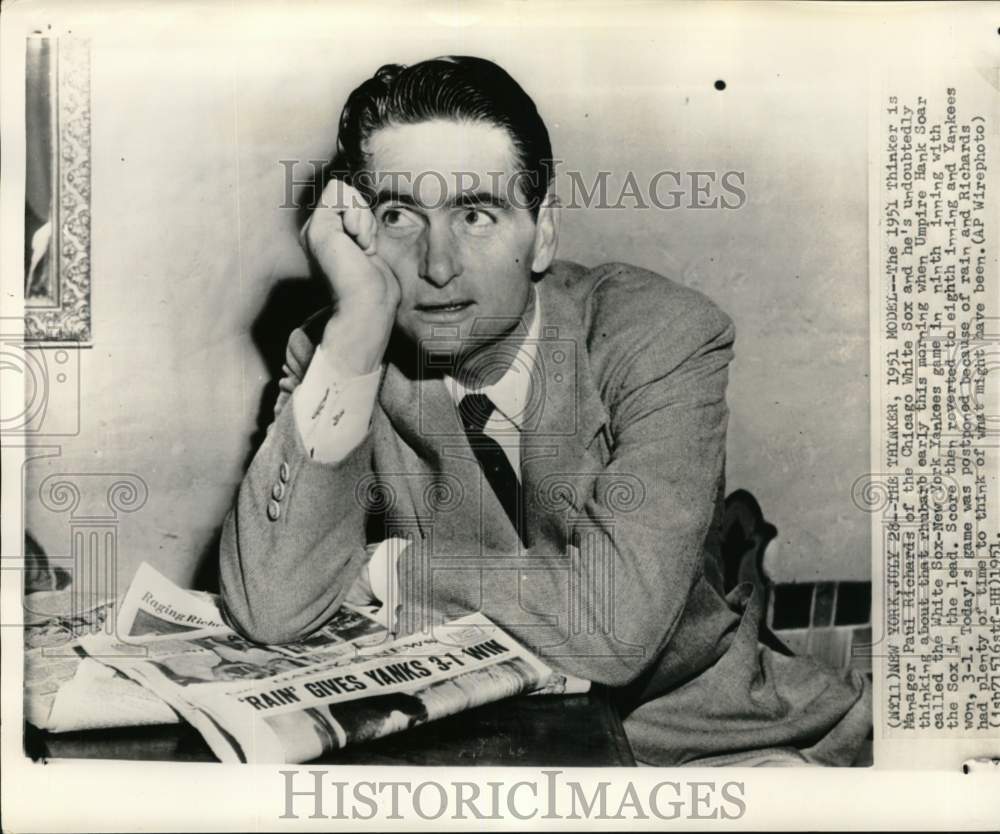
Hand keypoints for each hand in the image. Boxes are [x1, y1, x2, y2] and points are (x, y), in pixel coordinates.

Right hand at [300, 179, 399, 374]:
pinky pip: (341, 193)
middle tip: (364, 248)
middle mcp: (315, 232)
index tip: (367, 249)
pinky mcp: (317, 229)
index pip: (347, 197)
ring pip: (343, 190)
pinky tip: (357, 244)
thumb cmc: (376, 284)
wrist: (369, 304)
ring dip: (362, 219)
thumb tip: (361, 199)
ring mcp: (313, 230)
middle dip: (364, 216)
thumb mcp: (370, 244)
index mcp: (327, 235)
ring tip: (360, 249)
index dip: (366, 218)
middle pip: (345, 191)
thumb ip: (361, 222)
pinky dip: (358, 216)